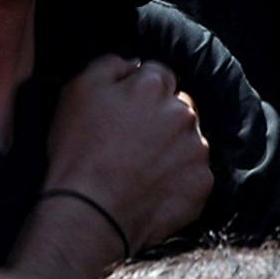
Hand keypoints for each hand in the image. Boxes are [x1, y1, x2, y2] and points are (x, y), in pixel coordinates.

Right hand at [39, 52, 214, 250]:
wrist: (91, 214)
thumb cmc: (79, 152)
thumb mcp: (77, 90)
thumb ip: (109, 65)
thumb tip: (133, 64)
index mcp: (152, 86)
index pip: (158, 76)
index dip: (140, 94)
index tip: (126, 114)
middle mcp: (182, 113)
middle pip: (177, 106)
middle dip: (160, 118)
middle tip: (132, 143)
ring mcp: (195, 149)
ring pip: (188, 139)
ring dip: (172, 148)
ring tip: (141, 169)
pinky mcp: (202, 184)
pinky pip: (194, 174)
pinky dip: (178, 179)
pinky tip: (153, 188)